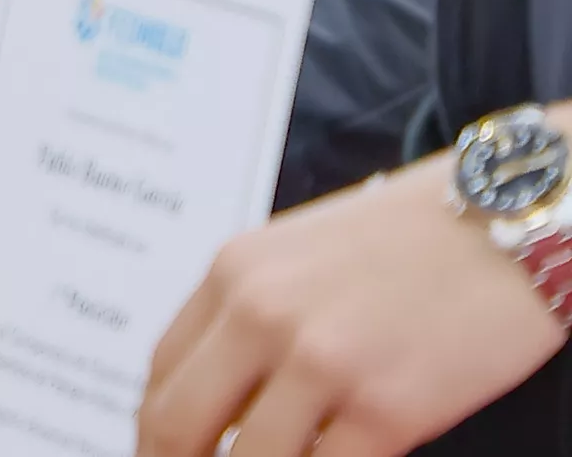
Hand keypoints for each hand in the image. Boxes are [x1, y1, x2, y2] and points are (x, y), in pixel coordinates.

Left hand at [139, 154, 566, 456]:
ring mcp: (323, 364)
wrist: (506, 227)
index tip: (163, 452)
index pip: (160, 373)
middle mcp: (262, 316)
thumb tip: (221, 398)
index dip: (154, 430)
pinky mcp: (388, 409)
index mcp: (233, 274)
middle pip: (177, 424)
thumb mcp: (299, 257)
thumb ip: (250, 318)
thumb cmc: (411, 241)